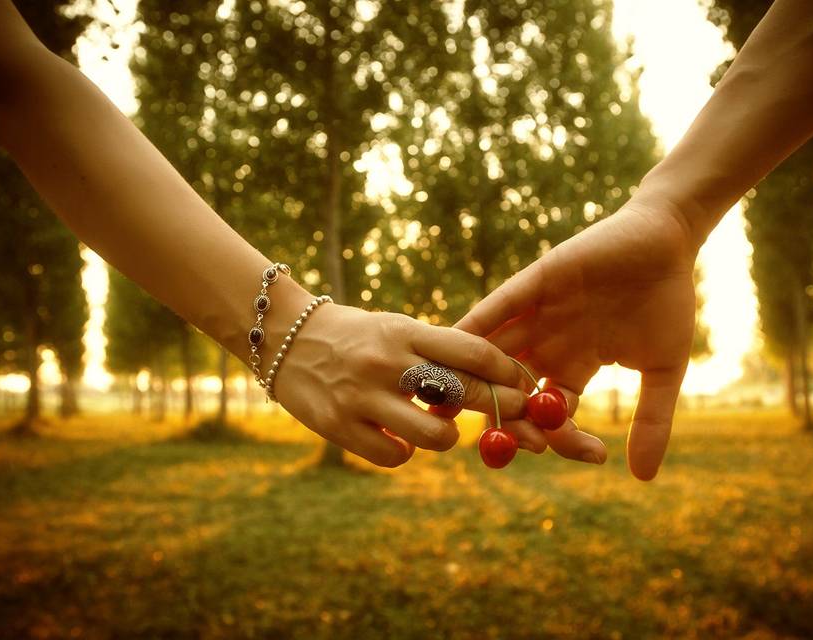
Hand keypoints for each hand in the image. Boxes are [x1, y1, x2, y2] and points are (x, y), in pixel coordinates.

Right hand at [267, 298, 529, 466]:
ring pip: (434, 434)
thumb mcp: (398, 330)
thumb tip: (497, 380)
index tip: (525, 386)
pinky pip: (394, 455)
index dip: (508, 374)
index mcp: (406, 332)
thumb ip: (439, 352)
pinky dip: (403, 452)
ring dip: (447, 437)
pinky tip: (396, 439)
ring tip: (439, 429)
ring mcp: (362, 396)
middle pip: (463, 392)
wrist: (286, 339)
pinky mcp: (339, 426)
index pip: (472, 353)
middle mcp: (387, 362)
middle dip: (501, 409)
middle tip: (517, 419)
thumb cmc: (358, 337)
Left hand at [456, 191, 698, 478]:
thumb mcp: (664, 370)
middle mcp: (549, 343)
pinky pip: (500, 306)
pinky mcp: (536, 281)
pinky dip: (476, 324)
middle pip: (511, 387)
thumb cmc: (669, 302)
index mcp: (576, 365)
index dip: (546, 435)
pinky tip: (451, 342)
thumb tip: (644, 478)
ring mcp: (539, 313)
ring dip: (470, 372)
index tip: (548, 454)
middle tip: (473, 440)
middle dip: (494, 413)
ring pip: (495, 349)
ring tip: (438, 398)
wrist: (668, 242)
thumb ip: (652, 421)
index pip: (550, 411)